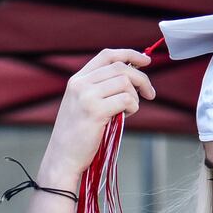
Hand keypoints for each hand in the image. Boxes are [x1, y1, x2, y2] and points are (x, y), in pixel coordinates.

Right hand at [38, 48, 154, 182]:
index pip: (107, 55)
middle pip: (120, 68)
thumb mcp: (82, 104)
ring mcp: (86, 97)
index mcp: (77, 80)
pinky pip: (126, 100)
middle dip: (142, 78)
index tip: (146, 61)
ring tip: (129, 111)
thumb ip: (100, 89)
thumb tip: (132, 77)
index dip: (130, 54)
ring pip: (125, 83)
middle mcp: (80, 84)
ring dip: (135, 97)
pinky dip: (133, 107)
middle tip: (150, 94)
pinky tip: (125, 116)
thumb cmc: (77, 135)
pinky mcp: (95, 111)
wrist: (63, 158)